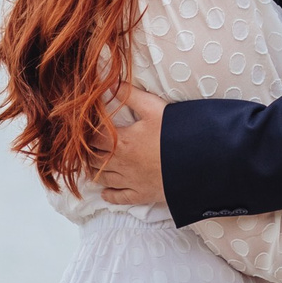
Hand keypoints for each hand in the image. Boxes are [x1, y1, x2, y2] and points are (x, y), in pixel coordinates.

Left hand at [97, 85, 168, 205]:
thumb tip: (111, 84)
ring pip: (102, 178)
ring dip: (94, 172)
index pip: (93, 137)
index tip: (85, 129)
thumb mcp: (153, 108)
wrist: (196, 161)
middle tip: (86, 147)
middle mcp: (121, 163)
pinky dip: (109, 195)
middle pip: (94, 158)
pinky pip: (119, 198)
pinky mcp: (141, 194)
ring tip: (91, 166)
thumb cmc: (174, 133)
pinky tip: (105, 193)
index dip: (86, 132)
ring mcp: (130, 181)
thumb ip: (130, 95)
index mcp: (121, 141)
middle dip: (88, 151)